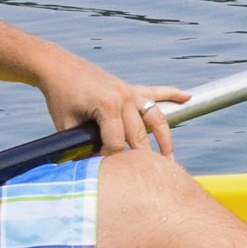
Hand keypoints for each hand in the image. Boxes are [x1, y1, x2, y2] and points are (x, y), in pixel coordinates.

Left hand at [33, 54, 191, 157]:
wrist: (59, 67)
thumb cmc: (61, 98)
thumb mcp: (66, 126)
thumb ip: (81, 148)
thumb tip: (94, 171)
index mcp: (107, 106)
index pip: (117, 144)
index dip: (111, 160)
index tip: (106, 172)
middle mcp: (123, 97)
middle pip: (139, 135)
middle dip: (143, 158)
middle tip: (150, 180)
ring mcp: (129, 92)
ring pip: (156, 117)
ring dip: (165, 138)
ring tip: (170, 158)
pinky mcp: (130, 88)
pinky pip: (156, 91)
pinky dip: (173, 94)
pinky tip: (188, 97)